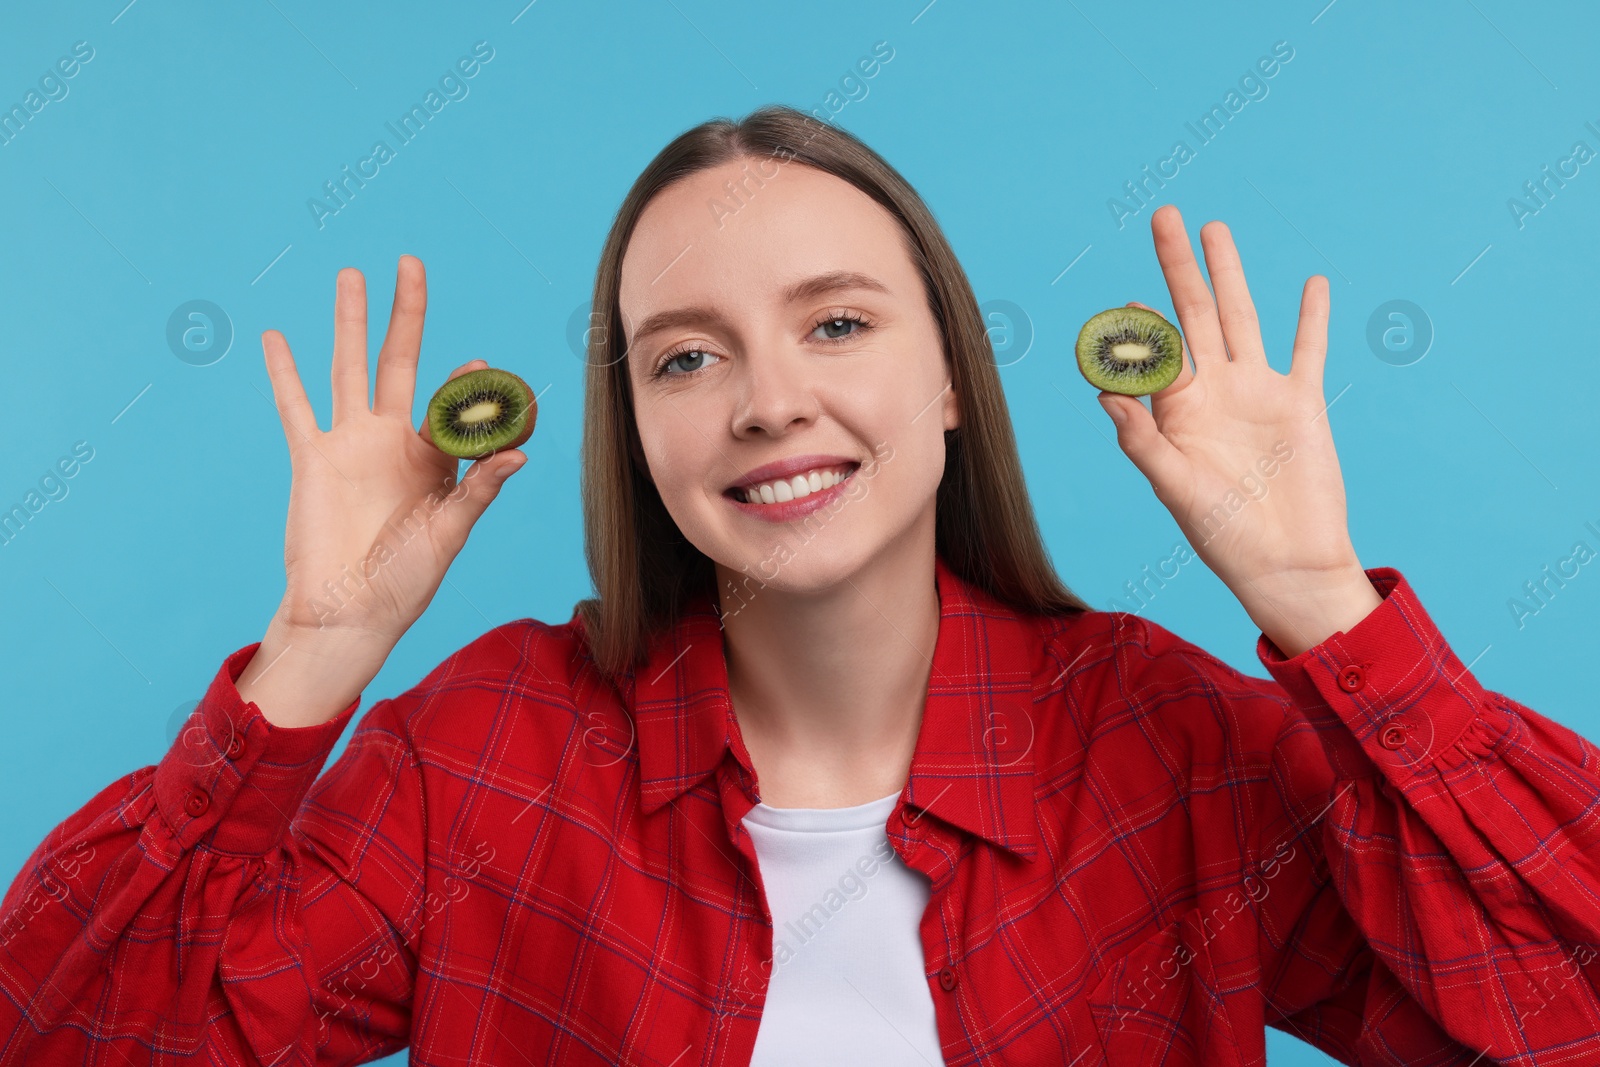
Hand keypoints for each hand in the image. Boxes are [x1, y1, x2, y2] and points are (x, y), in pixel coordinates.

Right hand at [238, 258, 527, 725]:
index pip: (456, 405)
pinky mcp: (312, 457)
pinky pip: (296, 406)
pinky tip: (276, 336)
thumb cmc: (407, 580)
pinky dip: (284, 372)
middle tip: (411, 262)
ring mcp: (351, 444)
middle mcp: (393, 440)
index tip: (488, 368)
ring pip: (348, 367)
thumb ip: (479, 488)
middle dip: (407, 313)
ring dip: (350, 322)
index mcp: (435, 457)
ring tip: (352, 274)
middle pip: (400, 360)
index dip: (474, 386)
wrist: (351, 612)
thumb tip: (517, 451)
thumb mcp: (451, 533)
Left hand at [1097, 204, 1379, 655]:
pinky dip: (1311, 318)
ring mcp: (1258, 392)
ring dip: (1229, 273)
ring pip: (1242, 317)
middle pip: (1193, 313)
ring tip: (1214, 229)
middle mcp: (1213, 391)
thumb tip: (1104, 393)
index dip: (1138, 325)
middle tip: (1163, 214)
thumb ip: (1142, 441)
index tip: (1124, 300)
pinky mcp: (1302, 402)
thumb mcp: (1175, 489)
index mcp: (1177, 411)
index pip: (1153, 353)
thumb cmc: (1222, 536)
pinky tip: (1312, 282)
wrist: (1285, 563)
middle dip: (1178, 265)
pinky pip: (1307, 350)